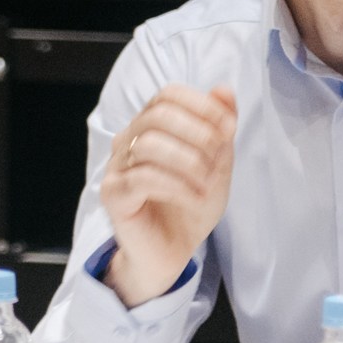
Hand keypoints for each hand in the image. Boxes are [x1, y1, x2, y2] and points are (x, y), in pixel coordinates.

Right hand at [99, 86, 237, 305]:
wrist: (173, 252)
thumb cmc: (190, 206)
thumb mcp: (217, 164)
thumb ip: (220, 128)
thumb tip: (224, 90)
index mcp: (151, 127)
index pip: (167, 95)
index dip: (200, 105)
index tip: (228, 127)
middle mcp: (129, 141)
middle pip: (157, 115)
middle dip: (196, 132)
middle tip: (217, 158)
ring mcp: (117, 167)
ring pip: (148, 145)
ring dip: (188, 162)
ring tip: (207, 183)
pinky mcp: (114, 195)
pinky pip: (142, 179)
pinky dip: (177, 186)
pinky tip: (194, 198)